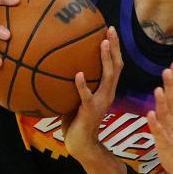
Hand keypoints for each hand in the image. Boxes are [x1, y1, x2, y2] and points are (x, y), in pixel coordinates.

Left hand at [61, 26, 123, 161]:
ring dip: (106, 59)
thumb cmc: (75, 120)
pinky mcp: (90, 110)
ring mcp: (101, 101)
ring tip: (103, 44)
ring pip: (108, 76)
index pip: (114, 65)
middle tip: (111, 30)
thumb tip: (55, 63)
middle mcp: (108, 92)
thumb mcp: (75, 97)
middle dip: (115, 47)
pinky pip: (87, 95)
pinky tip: (78, 74)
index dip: (115, 48)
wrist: (81, 143)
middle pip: (116, 66)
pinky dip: (83, 84)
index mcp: (106, 89)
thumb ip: (72, 83)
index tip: (110, 30)